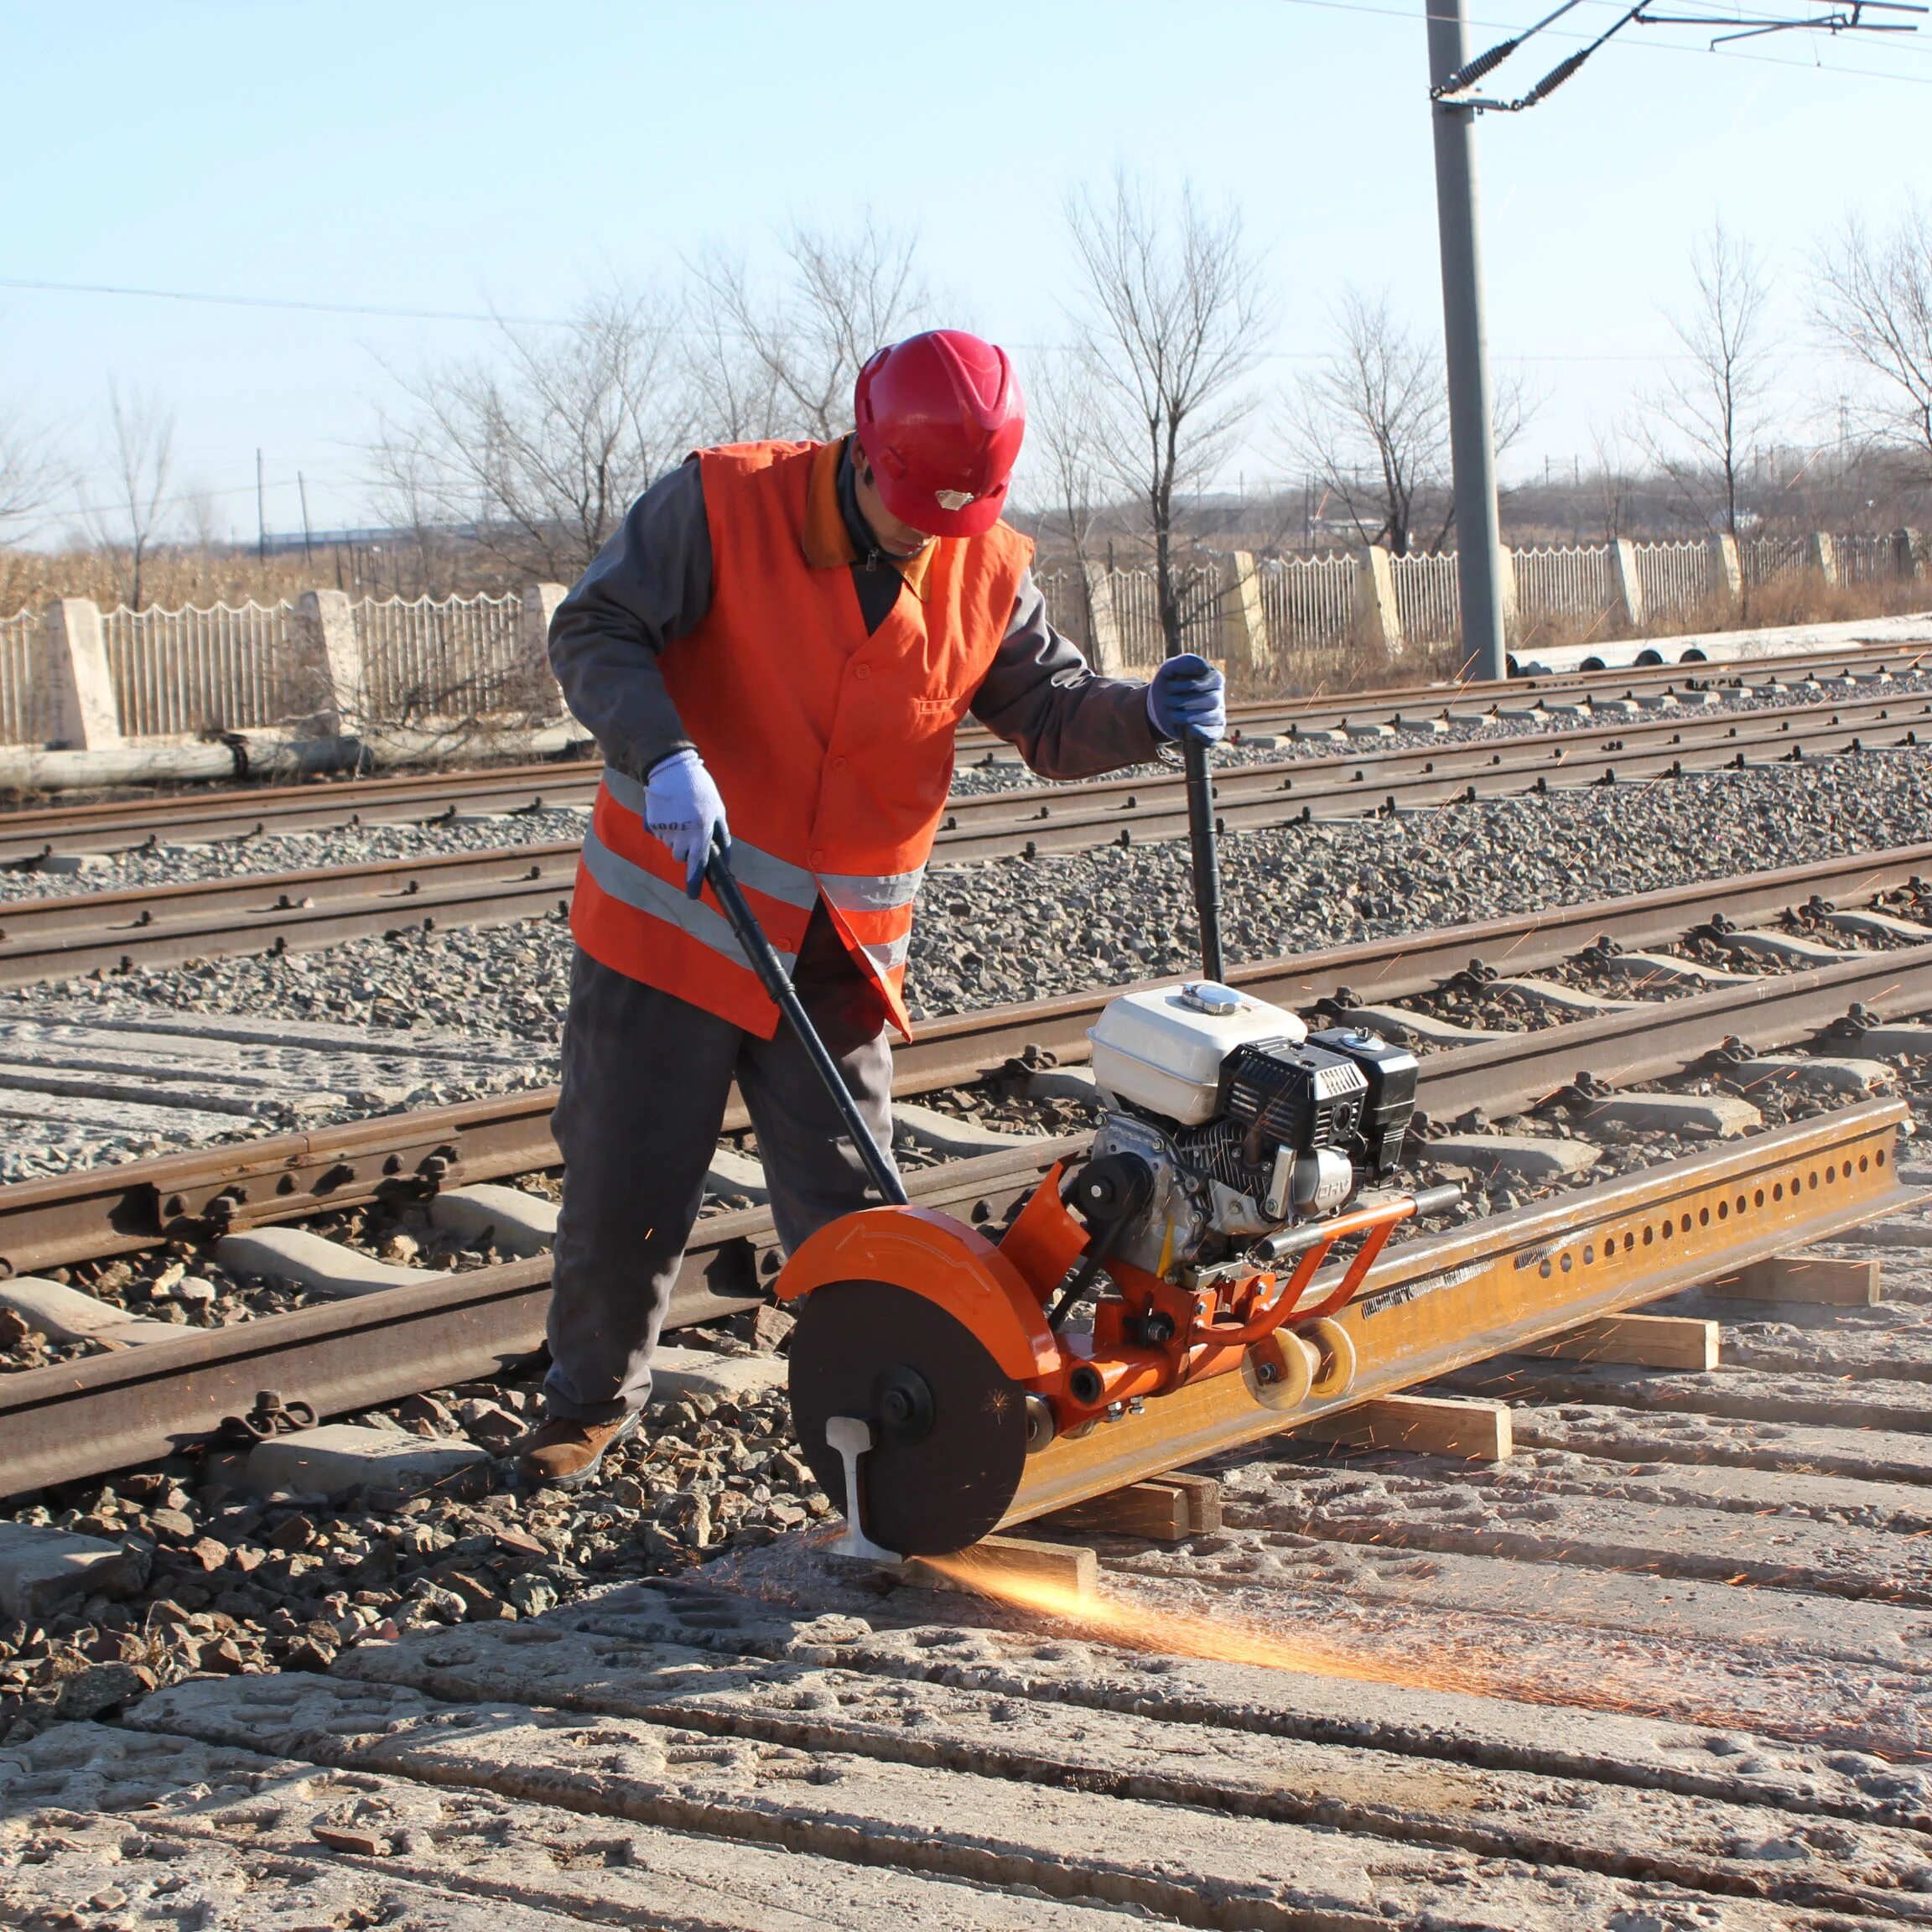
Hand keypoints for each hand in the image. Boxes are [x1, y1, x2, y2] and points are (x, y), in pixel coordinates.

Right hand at [643, 748, 729, 897]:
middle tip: (689, 830)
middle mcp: (682, 833)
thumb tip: (725, 859)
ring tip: (680, 815)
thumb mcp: (718, 810)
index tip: (692, 896)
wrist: (672, 769)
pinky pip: (659, 834)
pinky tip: (669, 811)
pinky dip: (664, 827)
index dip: (694, 882)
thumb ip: (723, 836)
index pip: (698, 864)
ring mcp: (665, 829)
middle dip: (684, 850)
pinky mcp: (652, 823)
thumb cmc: (700, 789)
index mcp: (701, 831)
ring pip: (669, 845)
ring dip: (675, 837)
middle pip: (680, 857)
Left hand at [1146, 654, 1226, 744]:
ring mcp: (1218, 715)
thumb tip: (1205, 668)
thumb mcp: (1169, 670)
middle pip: (1213, 700)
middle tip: (1168, 701)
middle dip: (1186, 702)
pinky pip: (1215, 734)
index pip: (1212, 681)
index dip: (1190, 685)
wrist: (1158, 708)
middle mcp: (1219, 696)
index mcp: (1214, 678)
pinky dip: (1202, 732)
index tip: (1169, 686)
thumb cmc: (1167, 685)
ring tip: (1172, 714)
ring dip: (1188, 717)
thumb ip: (1185, 662)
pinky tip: (1189, 729)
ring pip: (1213, 717)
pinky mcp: (1214, 731)